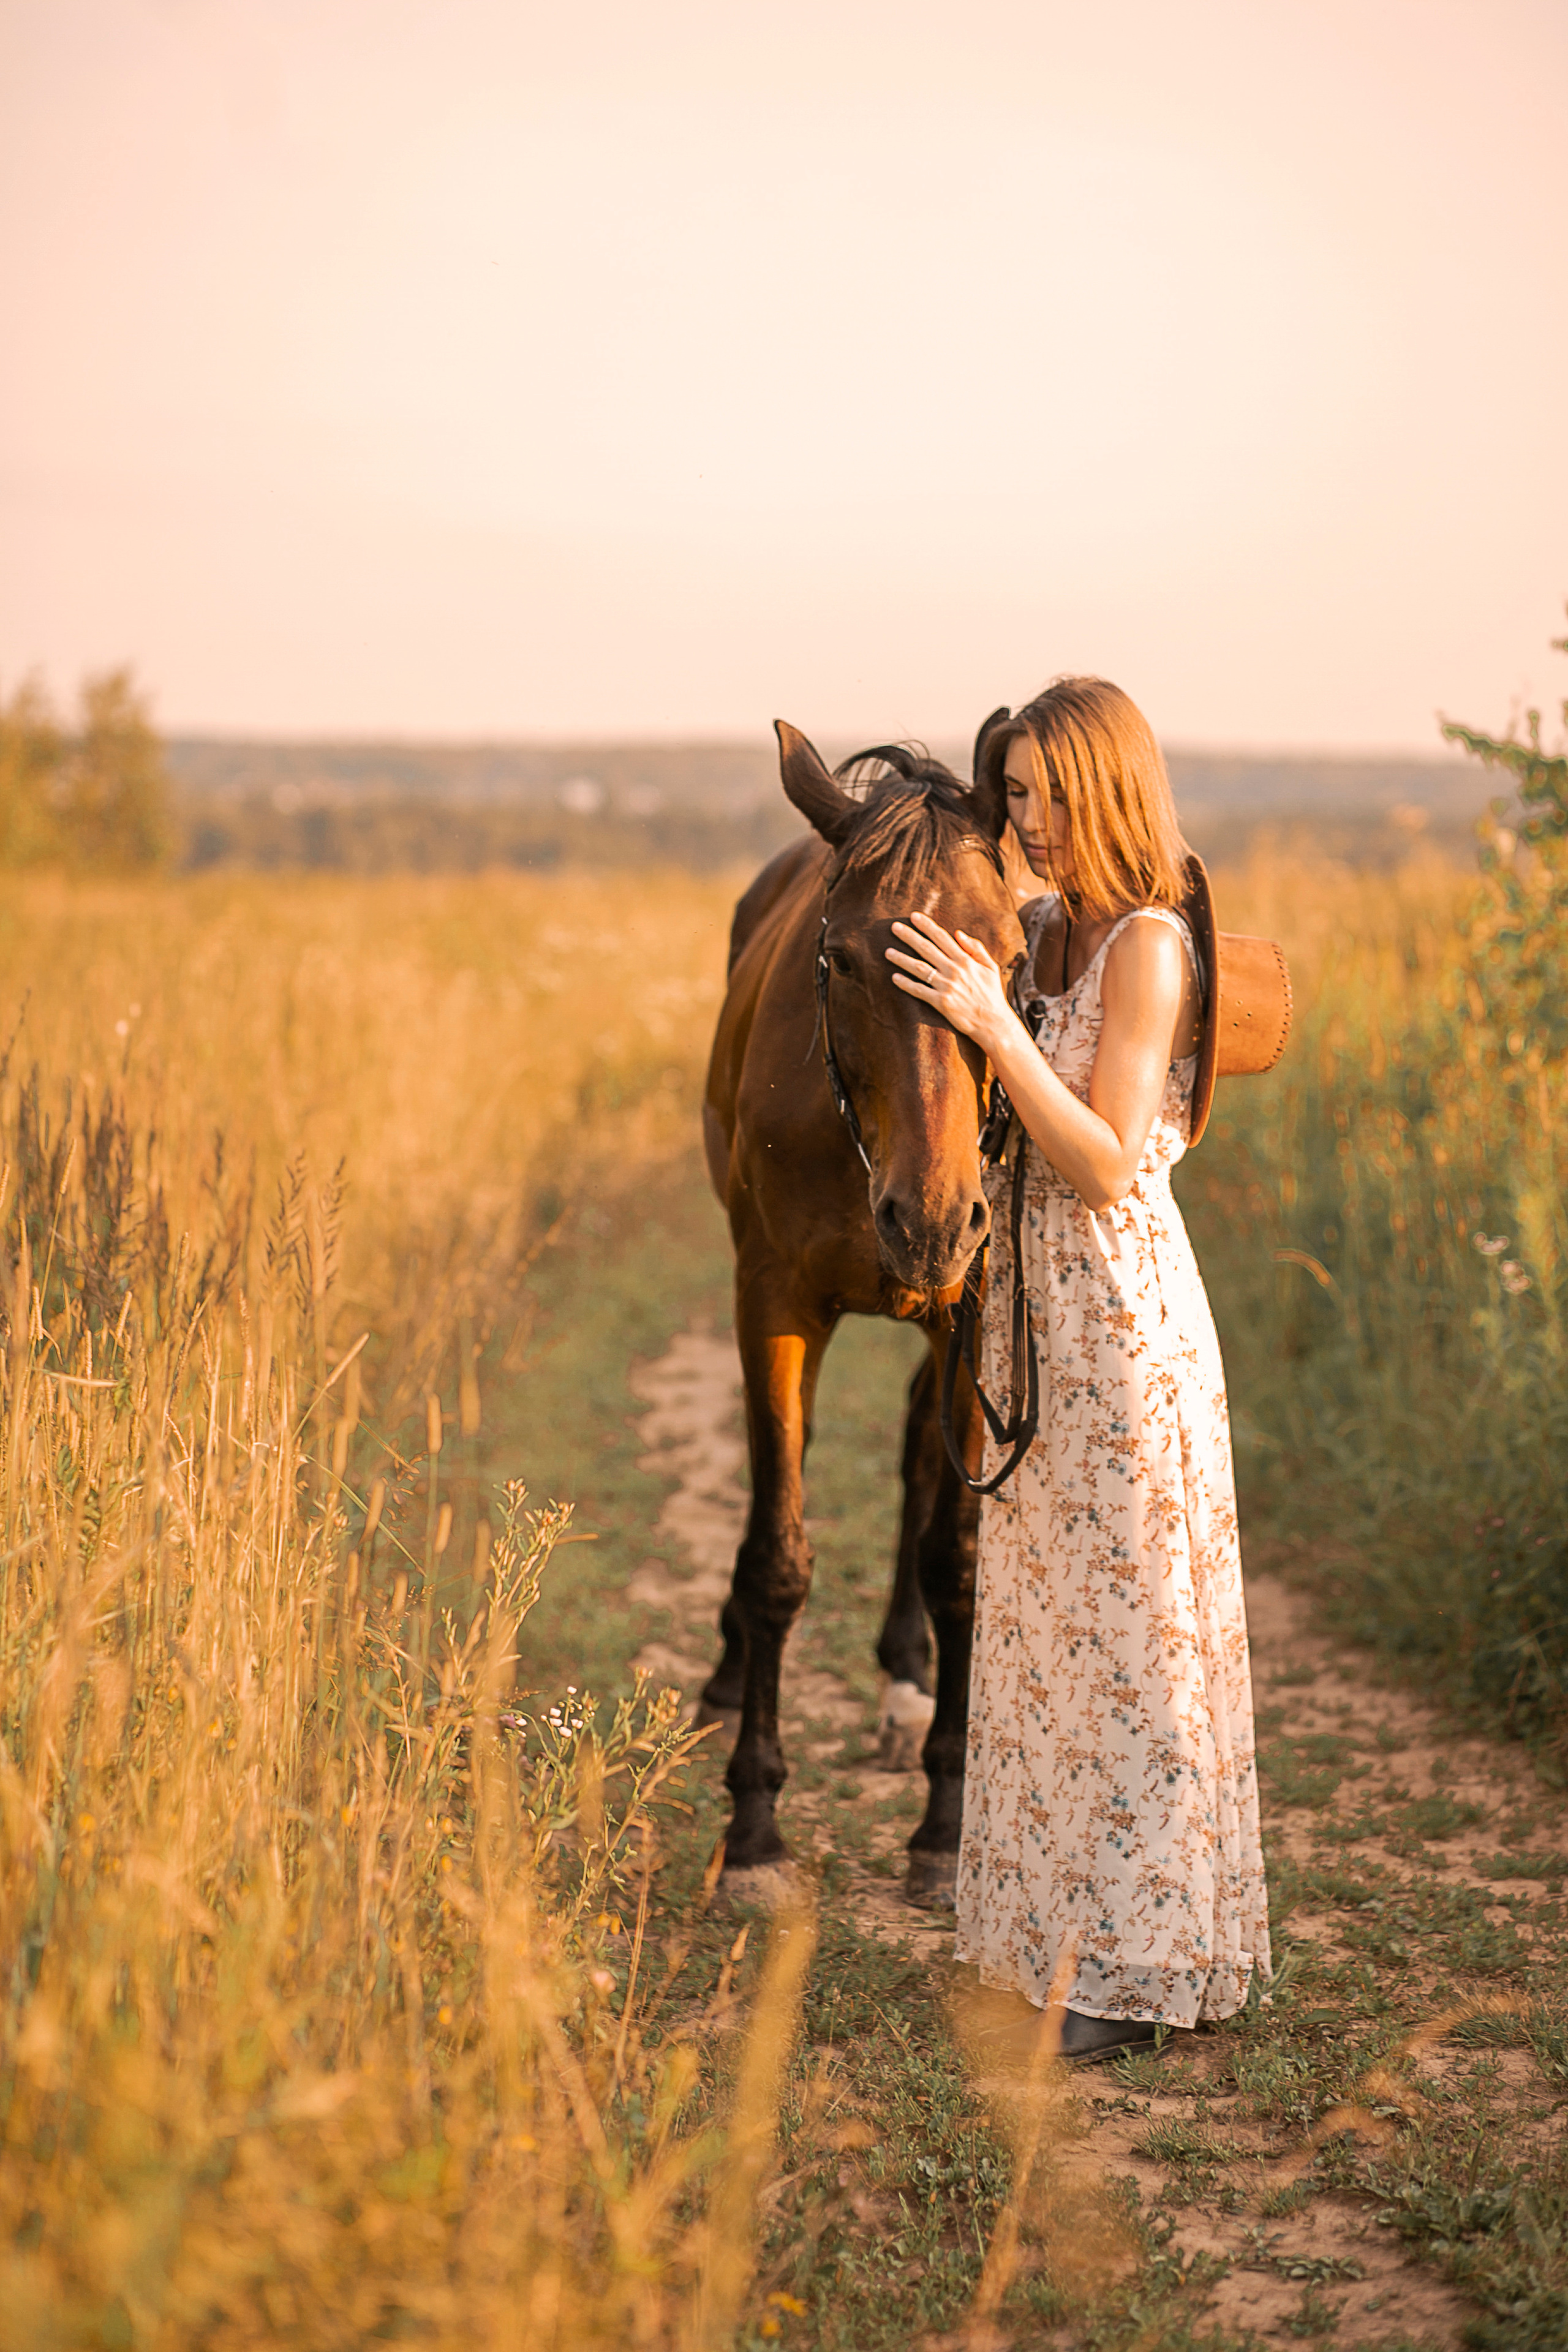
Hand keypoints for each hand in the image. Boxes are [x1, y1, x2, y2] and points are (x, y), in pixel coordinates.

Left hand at [886, 913, 1013, 1050]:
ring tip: (887, 952)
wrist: (993, 1023)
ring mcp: (946, 987)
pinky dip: (906, 984)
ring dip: (902, 959)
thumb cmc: (992, 994)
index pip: (942, 938)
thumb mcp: (990, 967)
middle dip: (909, 936)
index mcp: (965, 960)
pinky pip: (919, 991)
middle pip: (927, 949)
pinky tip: (894, 977)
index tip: (913, 916)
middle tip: (894, 927)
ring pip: (919, 968)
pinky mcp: (941, 1003)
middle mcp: (954, 971)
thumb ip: (976, 948)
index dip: (927, 926)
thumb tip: (958, 932)